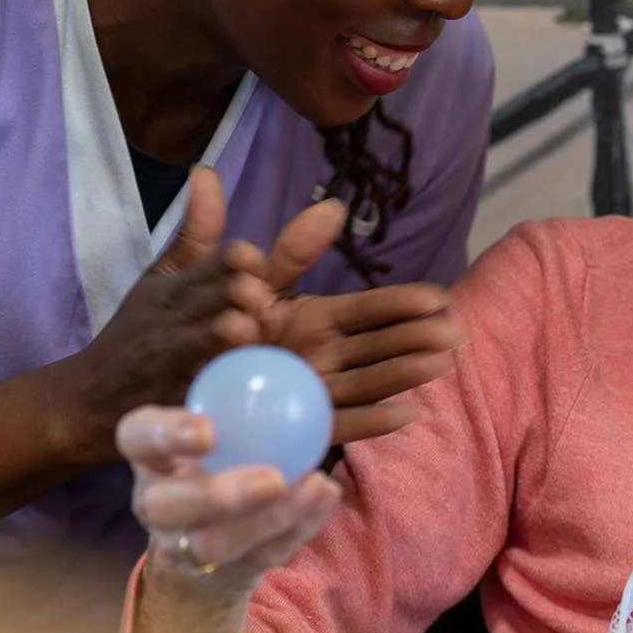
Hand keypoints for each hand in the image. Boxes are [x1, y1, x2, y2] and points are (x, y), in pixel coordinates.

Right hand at [45, 168, 340, 467]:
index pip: (211, 263)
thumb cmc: (133, 337)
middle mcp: (166, 318)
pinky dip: (205, 387)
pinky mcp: (157, 405)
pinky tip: (226, 385)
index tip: (254, 261)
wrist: (81, 403)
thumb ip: (195, 234)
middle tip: (263, 299)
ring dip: (219, 333)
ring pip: (193, 341)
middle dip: (236, 294)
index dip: (237, 262)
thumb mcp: (159, 280)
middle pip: (206, 296)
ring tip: (242, 331)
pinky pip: (185, 394)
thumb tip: (207, 173)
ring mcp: (161, 362)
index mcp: (173, 286)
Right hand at [119, 406, 341, 596]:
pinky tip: (327, 495)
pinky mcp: (221, 574)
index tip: (208, 430)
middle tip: (272, 478)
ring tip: (312, 487)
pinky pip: (260, 556)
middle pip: (166, 506)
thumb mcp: (215, 418)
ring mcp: (182, 545)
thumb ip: (234, 385)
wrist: (203, 540)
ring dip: (267, 519)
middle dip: (217, 494)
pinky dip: (298, 526)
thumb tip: (265, 320)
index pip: (136, 438)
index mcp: (149, 455)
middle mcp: (155, 503)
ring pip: (213, 544)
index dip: (164, 435)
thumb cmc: (216, 453)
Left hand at [220, 222, 464, 445]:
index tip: (440, 298)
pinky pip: (341, 423)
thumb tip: (332, 207)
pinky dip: (373, 420)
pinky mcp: (300, 424)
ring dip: (405, 375)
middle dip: (417, 339)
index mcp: (317, 320)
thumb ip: (290, 251)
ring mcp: (315, 391)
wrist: (177, 374)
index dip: (404, 303)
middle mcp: (324, 356)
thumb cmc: (217, 325)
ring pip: (369, 382)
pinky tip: (406, 413)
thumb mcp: (255, 281)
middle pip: (379, 347)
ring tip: (440, 364)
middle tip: (456, 332)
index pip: (370, 310)